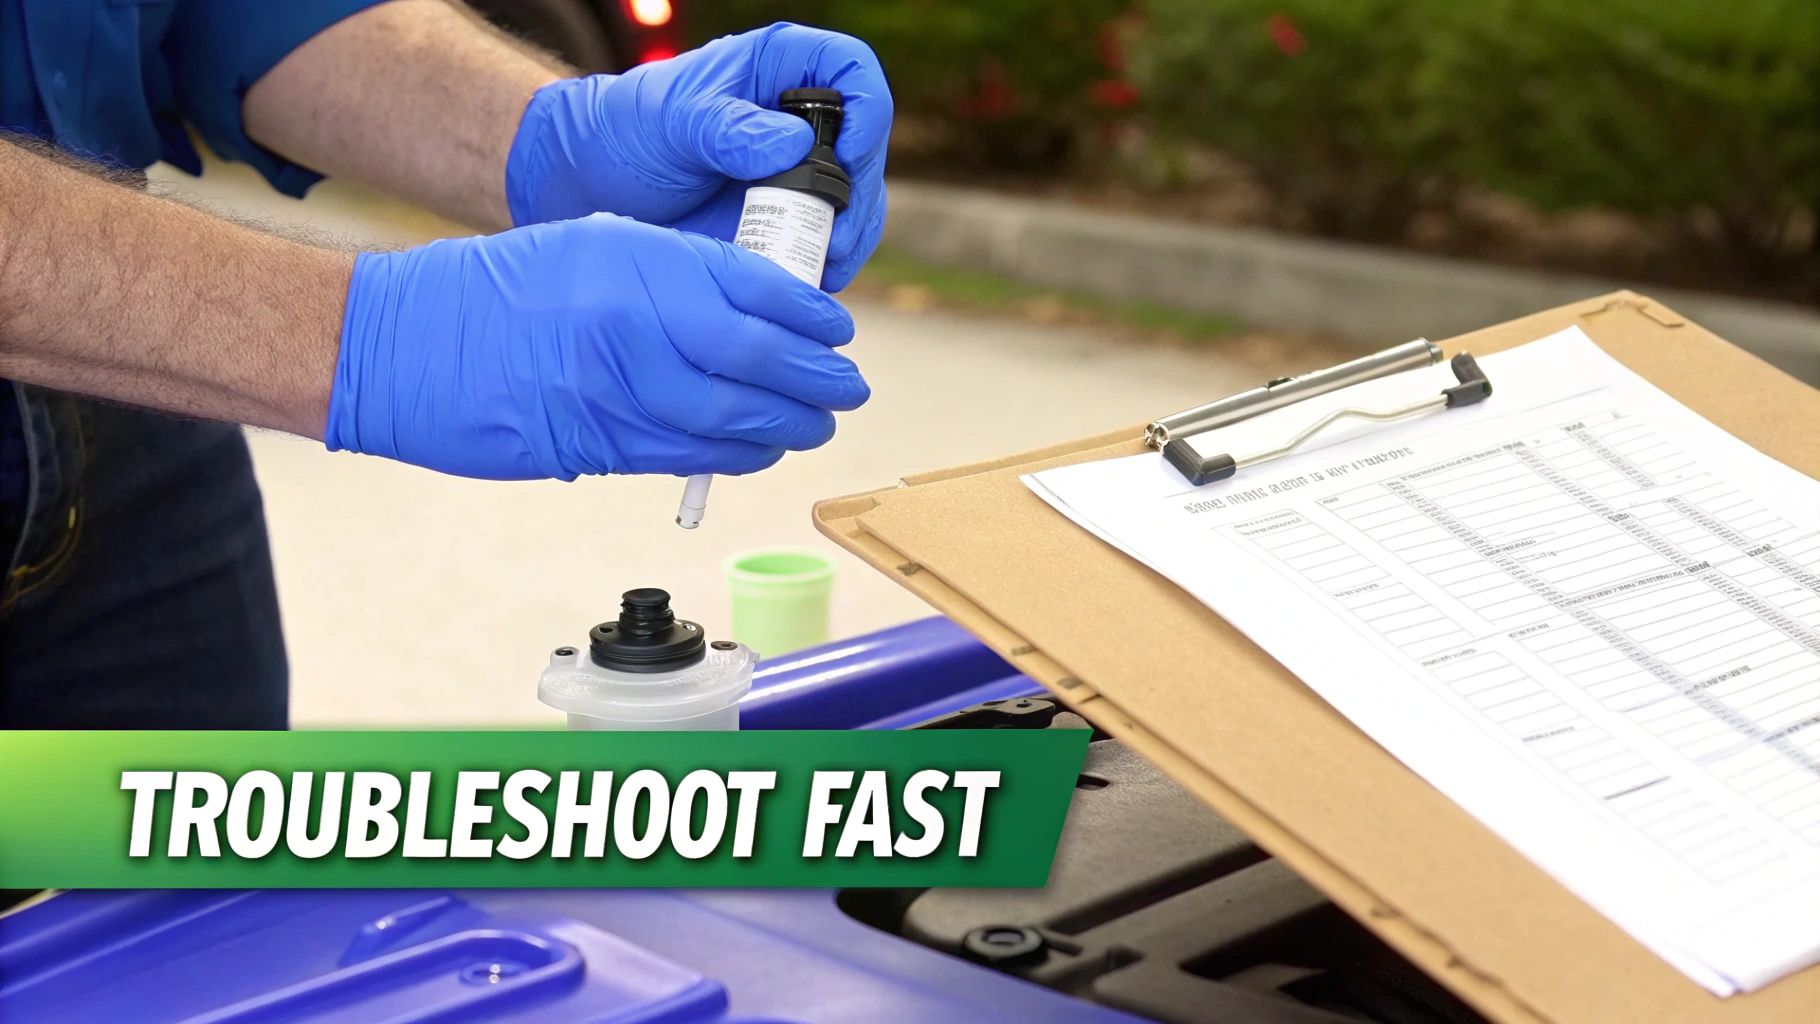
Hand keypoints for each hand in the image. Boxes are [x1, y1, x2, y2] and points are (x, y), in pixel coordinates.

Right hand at [326, 215, 868, 480]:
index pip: (753, 290)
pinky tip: (760, 449)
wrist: (402, 342)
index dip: (809, 318)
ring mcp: (615, 391)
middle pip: (757, 360)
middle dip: (815, 380)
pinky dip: (735, 455)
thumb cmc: (494, 289)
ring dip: (786, 427)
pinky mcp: (594, 445)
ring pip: (730, 419)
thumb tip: (749, 310)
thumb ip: (670, 275)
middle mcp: (634, 324)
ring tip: (816, 424)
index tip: (838, 331)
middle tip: (848, 388)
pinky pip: (686, 455)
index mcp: (637, 261)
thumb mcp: (591, 248)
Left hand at [503, 22, 891, 290]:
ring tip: (825, 269)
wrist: (592, 188)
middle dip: (862, 197)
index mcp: (780, 69)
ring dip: (853, 239)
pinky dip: (828, 266)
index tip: (847, 158)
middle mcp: (801, 119)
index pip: (852, 70)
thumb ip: (728, 128)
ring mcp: (800, 174)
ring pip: (860, 203)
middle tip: (835, 239)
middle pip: (868, 148)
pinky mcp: (789, 224)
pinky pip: (830, 244)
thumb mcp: (671, 121)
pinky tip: (810, 285)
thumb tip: (793, 144)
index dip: (866, 109)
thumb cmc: (626, 133)